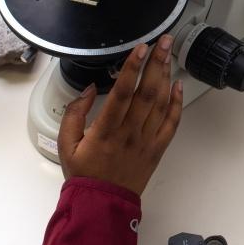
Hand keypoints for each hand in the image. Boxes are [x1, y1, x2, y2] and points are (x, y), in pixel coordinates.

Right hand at [58, 34, 183, 195]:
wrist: (102, 203)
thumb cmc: (83, 174)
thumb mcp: (65, 143)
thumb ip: (74, 113)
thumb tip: (87, 90)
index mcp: (106, 130)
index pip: (122, 92)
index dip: (132, 68)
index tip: (140, 49)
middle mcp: (129, 133)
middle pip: (147, 92)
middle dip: (156, 63)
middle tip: (163, 41)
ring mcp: (146, 141)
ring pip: (161, 103)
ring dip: (166, 76)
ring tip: (169, 54)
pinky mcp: (157, 149)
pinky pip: (171, 123)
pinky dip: (177, 103)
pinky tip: (178, 85)